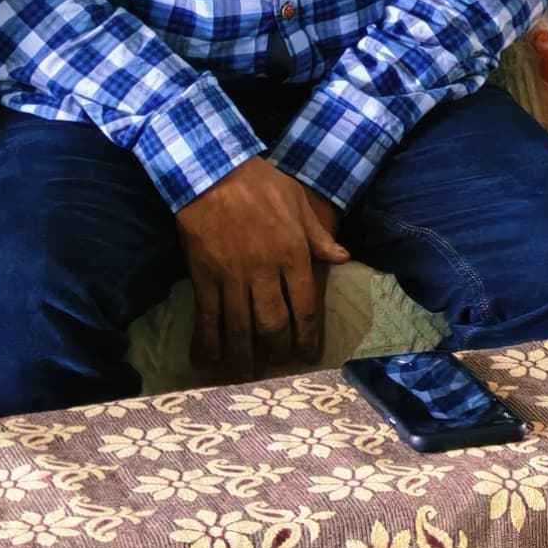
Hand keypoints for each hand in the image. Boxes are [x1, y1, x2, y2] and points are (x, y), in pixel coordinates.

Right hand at [177, 157, 349, 380]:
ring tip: (244, 376)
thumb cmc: (260, 183)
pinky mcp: (204, 276)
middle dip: (276, 351)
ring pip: (240, 327)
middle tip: (275, 366)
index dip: (306, 337)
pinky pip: (206, 317)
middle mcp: (264, 270)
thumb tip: (343, 258)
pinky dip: (206, 342)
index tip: (307, 355)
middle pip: (273, 324)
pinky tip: (206, 361)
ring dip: (242, 357)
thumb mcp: (298, 202)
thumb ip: (319, 235)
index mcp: (292, 253)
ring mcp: (232, 276)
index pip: (304, 306)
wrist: (213, 170)